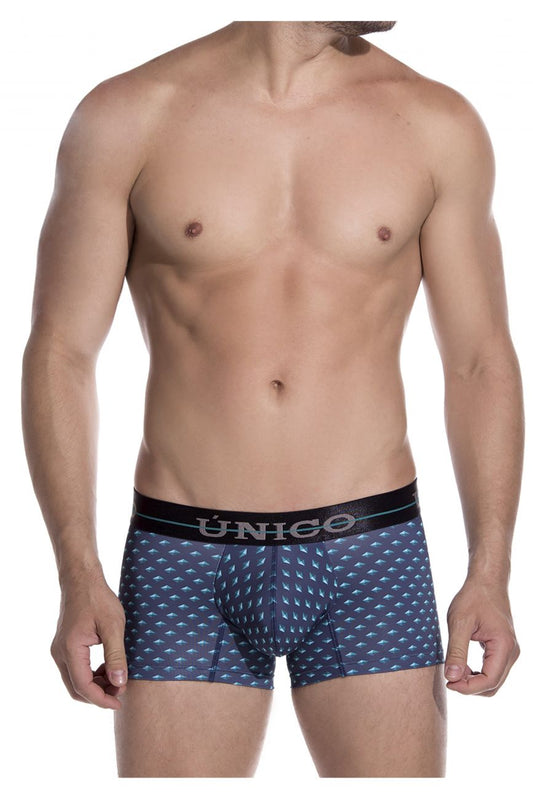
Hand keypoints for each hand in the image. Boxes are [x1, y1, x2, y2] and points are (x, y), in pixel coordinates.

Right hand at [50, 567, 127, 709]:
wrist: (82, 579)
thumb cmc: (98, 599)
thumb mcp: (113, 626)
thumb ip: (116, 656)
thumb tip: (119, 683)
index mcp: (70, 649)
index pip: (82, 686)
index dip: (101, 699)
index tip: (119, 702)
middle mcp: (60, 653)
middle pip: (76, 688)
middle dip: (98, 695)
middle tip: (120, 693)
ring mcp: (60, 650)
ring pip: (74, 680)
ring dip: (94, 686)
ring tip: (117, 680)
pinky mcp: (64, 646)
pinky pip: (74, 669)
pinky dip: (90, 675)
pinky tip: (106, 669)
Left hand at [444, 577, 519, 695]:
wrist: (487, 581)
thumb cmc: (473, 597)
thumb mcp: (459, 622)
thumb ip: (456, 651)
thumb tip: (451, 677)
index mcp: (503, 646)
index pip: (489, 680)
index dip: (468, 688)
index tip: (448, 683)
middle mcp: (511, 652)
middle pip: (493, 684)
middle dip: (470, 687)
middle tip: (448, 678)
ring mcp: (509, 651)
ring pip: (493, 680)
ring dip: (474, 681)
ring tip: (454, 670)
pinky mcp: (503, 649)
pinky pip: (493, 670)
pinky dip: (477, 674)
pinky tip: (462, 665)